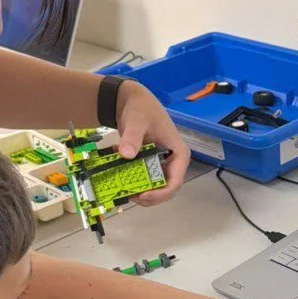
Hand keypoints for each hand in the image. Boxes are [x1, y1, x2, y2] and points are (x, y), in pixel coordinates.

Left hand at [116, 80, 190, 204]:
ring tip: (122, 187)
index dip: (161, 194)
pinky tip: (118, 172)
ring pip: (155, 187)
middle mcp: (174, 162)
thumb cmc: (140, 109)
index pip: (175, 182)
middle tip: (129, 196)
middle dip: (149, 197)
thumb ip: (132, 137)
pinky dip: (132, 181)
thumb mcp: (136, 121)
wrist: (131, 101)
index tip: (142, 195)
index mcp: (179, 154)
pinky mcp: (151, 164)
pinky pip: (145, 180)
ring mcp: (162, 164)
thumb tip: (126, 154)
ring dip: (139, 191)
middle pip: (166, 189)